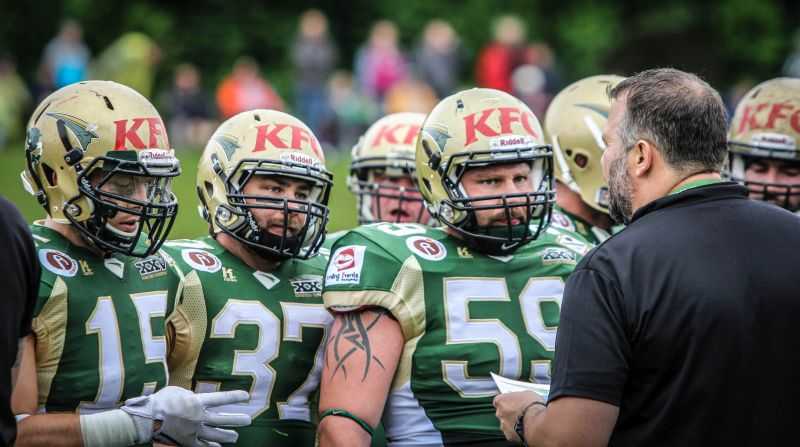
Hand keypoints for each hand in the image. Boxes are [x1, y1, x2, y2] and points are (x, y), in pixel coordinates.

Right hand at [121, 386, 251, 446]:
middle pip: (223, 419)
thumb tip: (194, 397)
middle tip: (248, 420)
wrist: (147, 418)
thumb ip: (189, 395)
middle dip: (237, 420)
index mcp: (197, 402)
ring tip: (236, 437)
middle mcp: (199, 417)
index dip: (235, 397)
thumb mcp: (177, 391)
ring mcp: (194, 431)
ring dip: (228, 435)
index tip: (246, 396)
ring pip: (216, 435)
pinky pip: (202, 446)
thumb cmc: (160, 402)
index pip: (221, 399)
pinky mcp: (187, 441)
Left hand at [493, 391, 541, 441]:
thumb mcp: (527, 393)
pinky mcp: (509, 436)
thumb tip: (522, 397)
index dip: (508, 401)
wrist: (536, 422)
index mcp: (500, 400)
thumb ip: (519, 396)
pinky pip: (512, 433)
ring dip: (514, 423)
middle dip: (510, 413)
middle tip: (521, 412)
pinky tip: (526, 429)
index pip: (499, 400)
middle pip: (502, 412)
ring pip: (506, 424)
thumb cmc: (532, 406)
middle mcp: (499, 413)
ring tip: (525, 421)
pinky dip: (517, 432)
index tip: (514, 402)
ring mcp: (503, 425)